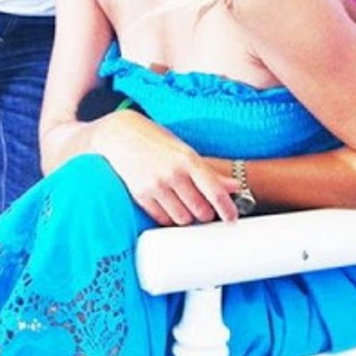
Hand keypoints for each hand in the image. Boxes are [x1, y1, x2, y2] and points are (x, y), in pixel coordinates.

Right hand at [94, 110, 239, 226]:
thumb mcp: (185, 151)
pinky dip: (168, 217)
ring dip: (187, 217)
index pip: (214, 191)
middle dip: (205, 213)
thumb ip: (209, 172)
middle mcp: (173, 173)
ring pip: (182, 219)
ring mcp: (155, 185)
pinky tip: (169, 206)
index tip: (232, 219)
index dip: (227, 209)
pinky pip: (162, 219)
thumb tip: (234, 187)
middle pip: (200, 210)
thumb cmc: (156, 141)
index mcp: (188, 159)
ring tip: (185, 206)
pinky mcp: (140, 195)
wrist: (120, 135)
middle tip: (204, 208)